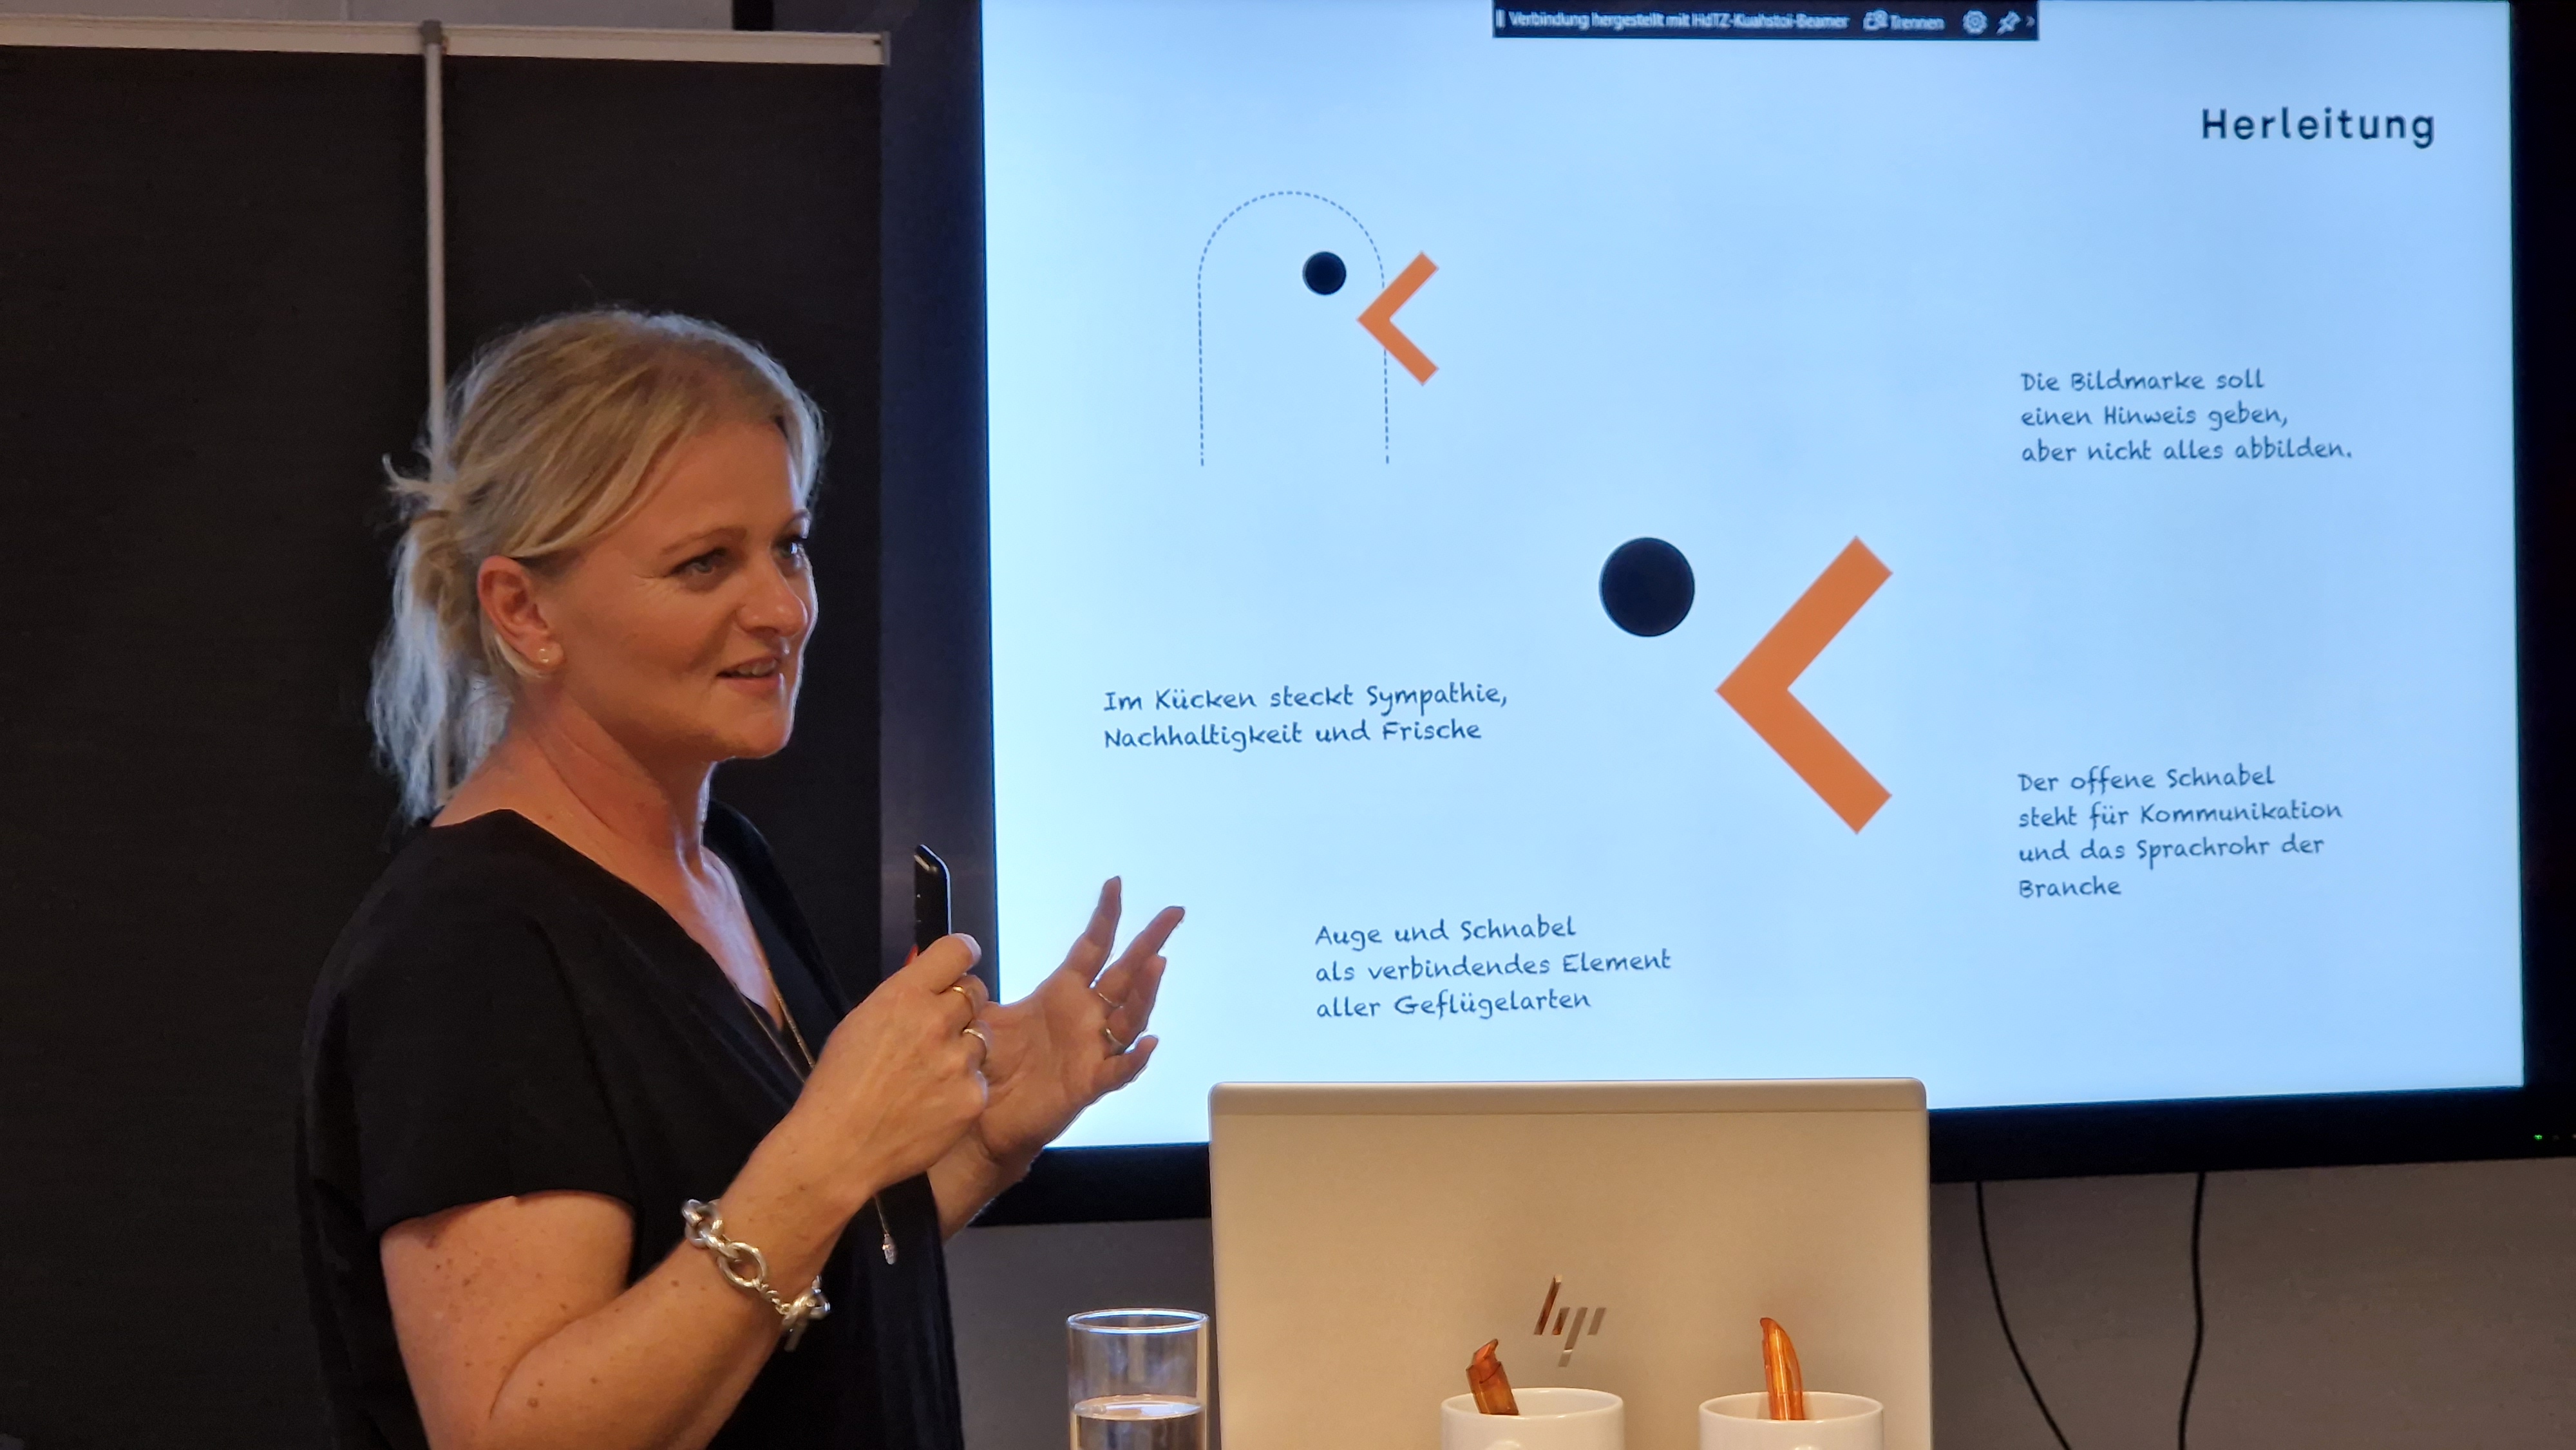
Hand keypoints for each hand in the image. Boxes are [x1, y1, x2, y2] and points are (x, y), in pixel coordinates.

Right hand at [793, 934, 991, 1204]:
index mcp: (904, 996)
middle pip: (976, 991)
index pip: (957, 950)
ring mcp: (959, 1060)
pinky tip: (935, 1105)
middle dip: (962, 1005)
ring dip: (964, 1049)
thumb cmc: (837, 1086)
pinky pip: (979, 1079)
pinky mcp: (973, 1096)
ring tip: (932, 1074)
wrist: (838, 1149)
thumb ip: (900, 1000)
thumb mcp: (860, 1023)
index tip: (960, 965)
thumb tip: (928, 985)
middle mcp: (937, 1021)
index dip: (962, 955)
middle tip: (941, 1030)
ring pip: (982, 1037)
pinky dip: (963, 1089)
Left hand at [969, 879, 1180, 1174]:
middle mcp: (1086, 1017)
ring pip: (1130, 1017)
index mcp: (1063, 993)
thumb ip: (978, 990)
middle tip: (1174, 912)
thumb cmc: (993, 1067)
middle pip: (1126, 973)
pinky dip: (1135, 1058)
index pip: (1092, 947)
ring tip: (1156, 965)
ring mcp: (1092, 1049)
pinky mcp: (1089, 1084)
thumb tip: (962, 960)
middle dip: (1150, 942)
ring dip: (1146, 993)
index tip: (1115, 884)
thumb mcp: (984, 1018)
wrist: (986, 1119)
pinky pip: (1119, 1070)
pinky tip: (1148, 1043)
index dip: (1104, 917)